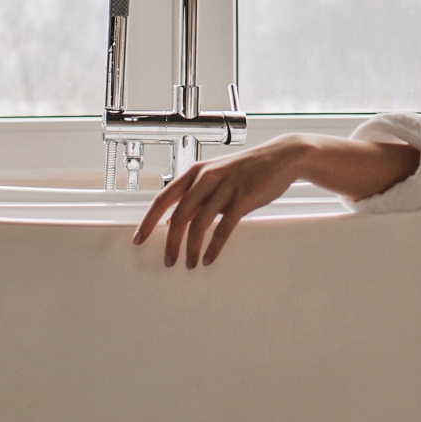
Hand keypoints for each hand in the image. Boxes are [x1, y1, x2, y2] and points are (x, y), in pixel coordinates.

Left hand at [132, 135, 312, 267]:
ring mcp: (225, 187)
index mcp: (195, 173)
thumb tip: (177, 220)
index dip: (148, 220)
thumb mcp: (216, 178)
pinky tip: (210, 258)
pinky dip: (215, 246)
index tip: (139, 239)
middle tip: (168, 261)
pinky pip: (224, 227)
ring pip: (199, 224)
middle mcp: (206, 178)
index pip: (163, 199)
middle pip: (179, 215)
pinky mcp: (243, 198)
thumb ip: (198, 197)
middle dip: (170, 242)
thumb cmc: (246, 169)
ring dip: (192, 248)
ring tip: (190, 264)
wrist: (280, 157)